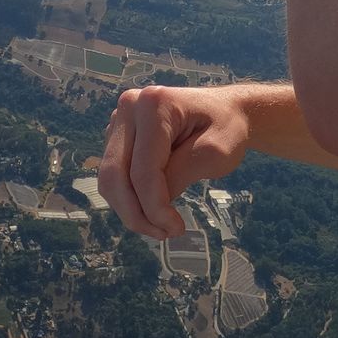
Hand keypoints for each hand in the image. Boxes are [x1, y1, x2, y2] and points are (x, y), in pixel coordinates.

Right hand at [98, 84, 250, 239]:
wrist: (228, 110)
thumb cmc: (227, 128)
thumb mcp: (216, 153)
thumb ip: (180, 174)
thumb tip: (149, 204)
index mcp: (155, 104)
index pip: (143, 169)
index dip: (154, 207)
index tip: (176, 229)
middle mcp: (130, 106)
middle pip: (115, 175)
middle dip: (135, 213)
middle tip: (163, 234)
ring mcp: (121, 120)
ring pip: (110, 178)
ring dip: (130, 209)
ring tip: (161, 225)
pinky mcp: (119, 135)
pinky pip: (115, 175)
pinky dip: (130, 198)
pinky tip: (154, 208)